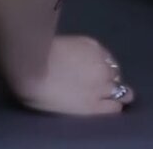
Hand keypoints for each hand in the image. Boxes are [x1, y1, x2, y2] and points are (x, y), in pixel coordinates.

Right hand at [15, 34, 134, 115]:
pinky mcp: (95, 106)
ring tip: (109, 98)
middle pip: (114, 74)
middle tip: (97, 84)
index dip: (102, 65)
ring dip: (116, 94)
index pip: (107, 58)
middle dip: (108, 79)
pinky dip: (114, 106)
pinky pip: (114, 108)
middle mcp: (101, 65)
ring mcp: (100, 86)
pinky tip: (108, 107)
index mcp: (92, 46)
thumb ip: (75, 51)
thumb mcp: (62, 44)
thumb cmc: (38, 53)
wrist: (31, 70)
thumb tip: (77, 61)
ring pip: (121, 92)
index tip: (95, 70)